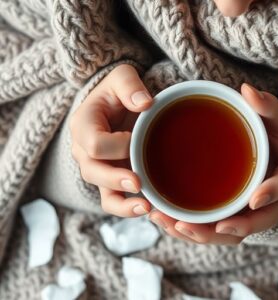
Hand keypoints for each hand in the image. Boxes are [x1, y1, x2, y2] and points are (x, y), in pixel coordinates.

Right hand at [70, 64, 152, 216]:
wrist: (118, 106)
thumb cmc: (118, 92)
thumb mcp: (121, 77)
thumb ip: (129, 85)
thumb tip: (145, 104)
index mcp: (84, 126)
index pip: (94, 142)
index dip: (117, 144)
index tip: (136, 137)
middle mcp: (85, 151)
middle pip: (93, 172)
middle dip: (115, 179)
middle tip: (137, 183)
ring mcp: (99, 169)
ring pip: (104, 194)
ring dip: (123, 204)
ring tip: (145, 208)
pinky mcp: (112, 180)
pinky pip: (115, 201)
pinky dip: (129, 209)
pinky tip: (150, 210)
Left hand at [149, 83, 277, 243]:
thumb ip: (266, 105)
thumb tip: (247, 90)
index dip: (270, 195)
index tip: (253, 200)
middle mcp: (276, 198)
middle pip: (258, 222)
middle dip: (229, 227)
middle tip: (194, 225)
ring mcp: (257, 209)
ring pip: (236, 231)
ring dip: (205, 234)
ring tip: (173, 226)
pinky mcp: (239, 211)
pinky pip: (222, 227)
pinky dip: (199, 229)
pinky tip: (172, 222)